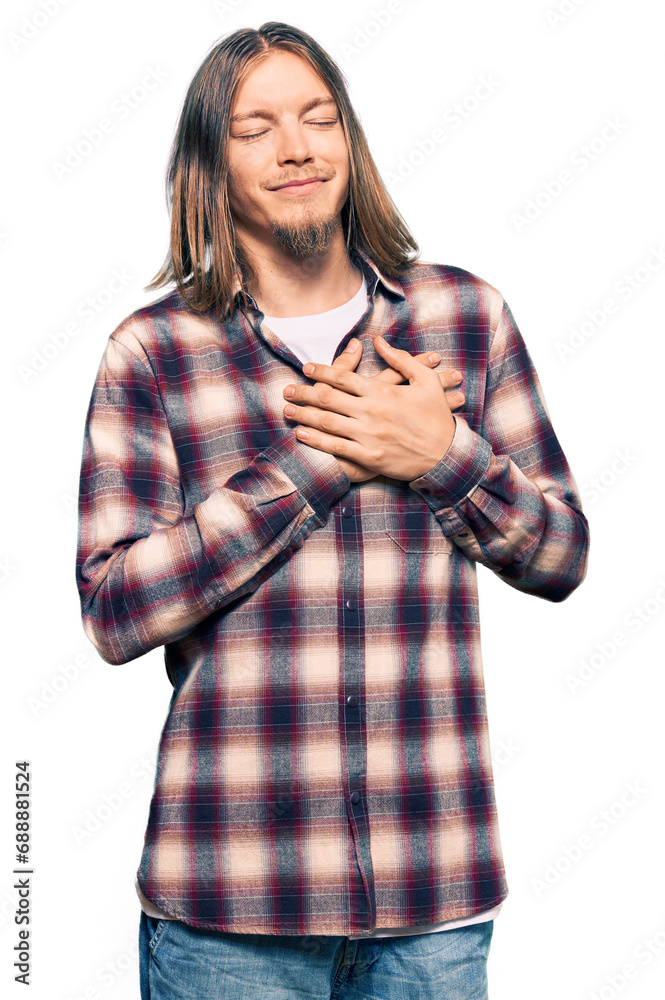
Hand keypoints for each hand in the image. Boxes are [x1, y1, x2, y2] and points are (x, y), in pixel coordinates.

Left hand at [283, 336, 462, 481]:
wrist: (446, 454)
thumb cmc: (437, 416)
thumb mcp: (425, 381)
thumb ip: (400, 359)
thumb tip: (379, 341)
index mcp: (382, 391)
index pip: (344, 377)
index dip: (321, 371)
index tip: (306, 369)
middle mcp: (371, 412)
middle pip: (329, 399)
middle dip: (304, 393)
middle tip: (286, 389)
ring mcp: (368, 435)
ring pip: (328, 423)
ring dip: (304, 415)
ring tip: (287, 410)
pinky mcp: (368, 457)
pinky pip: (336, 447)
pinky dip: (316, 441)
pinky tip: (302, 435)